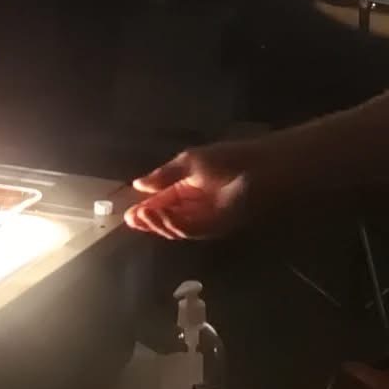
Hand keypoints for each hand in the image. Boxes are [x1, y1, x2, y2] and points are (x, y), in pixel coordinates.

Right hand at [125, 139, 281, 239]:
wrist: (260, 168)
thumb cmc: (228, 158)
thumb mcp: (190, 162)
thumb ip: (165, 175)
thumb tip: (139, 184)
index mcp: (189, 187)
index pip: (163, 201)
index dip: (146, 207)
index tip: (129, 212)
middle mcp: (195, 206)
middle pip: (166, 218)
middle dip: (148, 220)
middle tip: (131, 219)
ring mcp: (204, 218)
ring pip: (175, 227)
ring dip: (157, 223)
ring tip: (141, 215)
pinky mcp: (214, 227)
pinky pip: (188, 229)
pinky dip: (172, 224)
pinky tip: (160, 215)